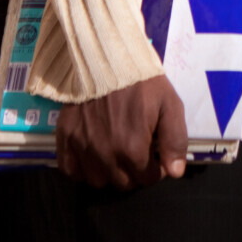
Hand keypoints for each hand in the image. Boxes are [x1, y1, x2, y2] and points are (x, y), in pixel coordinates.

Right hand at [56, 75, 187, 189]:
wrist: (107, 58)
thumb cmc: (141, 81)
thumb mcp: (170, 104)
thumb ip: (175, 140)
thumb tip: (175, 172)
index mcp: (132, 149)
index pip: (148, 179)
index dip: (156, 169)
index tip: (155, 155)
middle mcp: (105, 155)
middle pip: (123, 184)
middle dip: (135, 172)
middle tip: (137, 151)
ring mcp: (82, 148)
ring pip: (98, 181)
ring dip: (109, 172)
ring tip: (116, 152)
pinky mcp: (65, 139)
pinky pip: (71, 172)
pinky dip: (82, 169)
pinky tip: (93, 154)